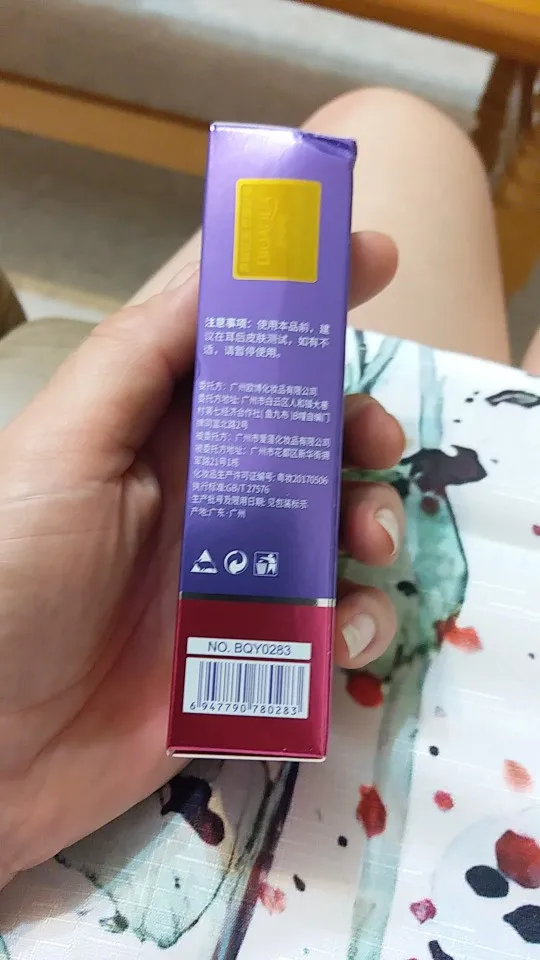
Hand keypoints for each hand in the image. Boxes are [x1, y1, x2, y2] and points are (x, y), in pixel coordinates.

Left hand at [0, 233, 403, 884]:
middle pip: (308, 436)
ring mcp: (235, 573)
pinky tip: (345, 635)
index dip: (303, 298)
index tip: (375, 258)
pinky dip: (359, 623)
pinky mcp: (255, 651)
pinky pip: (334, 624)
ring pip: (335, 525)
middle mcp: (203, 492)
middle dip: (356, 425)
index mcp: (155, 431)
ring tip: (368, 545)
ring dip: (373, 521)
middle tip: (375, 442)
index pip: (240, 346)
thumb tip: (215, 262)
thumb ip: (138, 358)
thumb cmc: (10, 575)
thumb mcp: (63, 447)